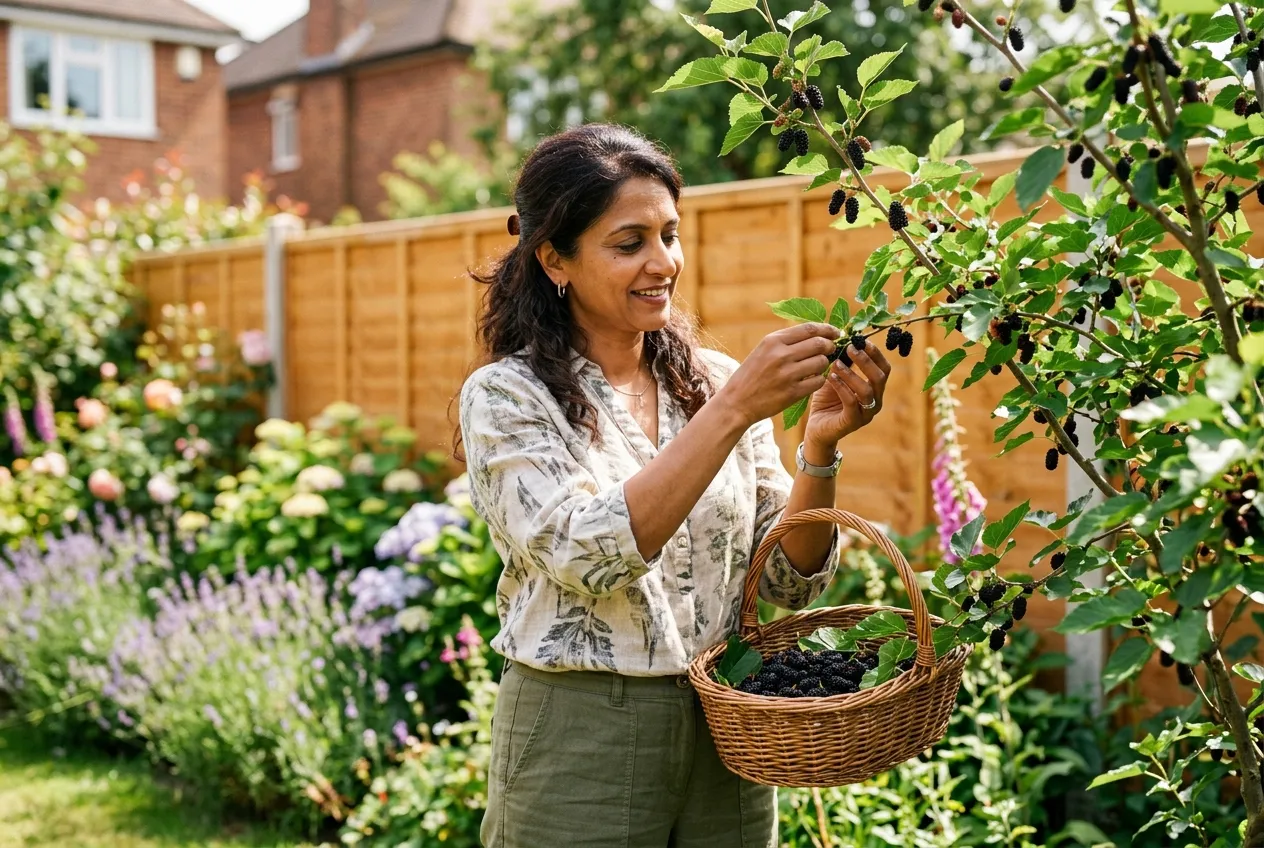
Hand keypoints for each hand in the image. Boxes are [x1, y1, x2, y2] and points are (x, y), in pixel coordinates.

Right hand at [717, 322, 840, 426]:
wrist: (736, 402)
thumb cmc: (751, 375)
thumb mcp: (763, 350)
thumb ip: (786, 341)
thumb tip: (815, 333)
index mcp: (773, 341)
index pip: (809, 329)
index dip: (827, 329)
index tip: (835, 332)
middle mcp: (781, 355)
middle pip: (819, 344)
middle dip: (830, 346)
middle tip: (831, 349)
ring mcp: (787, 374)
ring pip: (821, 362)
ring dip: (824, 364)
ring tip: (817, 367)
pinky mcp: (792, 392)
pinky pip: (818, 381)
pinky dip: (819, 380)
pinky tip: (812, 381)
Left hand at [803, 338, 891, 447]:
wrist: (816, 428)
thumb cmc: (827, 400)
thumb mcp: (836, 377)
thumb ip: (844, 362)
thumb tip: (846, 340)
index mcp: (875, 389)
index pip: (884, 368)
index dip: (875, 353)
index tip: (861, 340)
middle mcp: (875, 401)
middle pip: (880, 377)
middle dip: (865, 360)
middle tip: (850, 348)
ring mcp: (865, 413)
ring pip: (866, 390)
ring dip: (851, 374)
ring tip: (836, 363)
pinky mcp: (852, 422)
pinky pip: (851, 402)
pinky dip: (841, 387)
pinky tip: (830, 377)